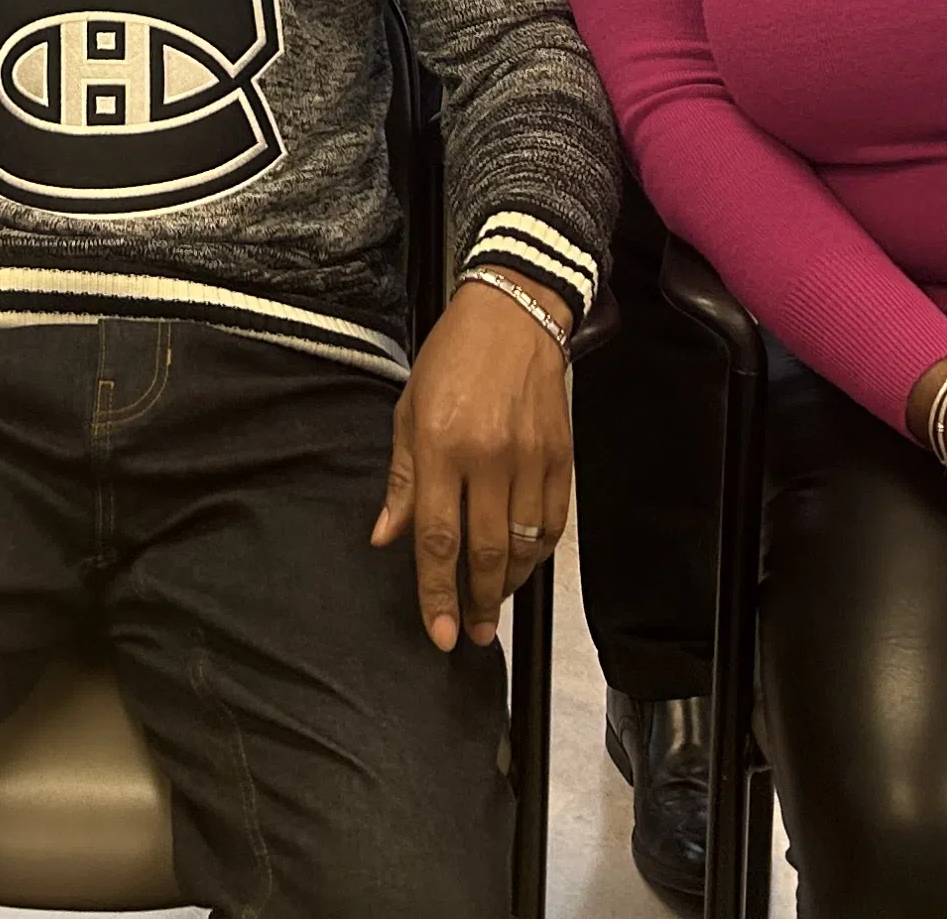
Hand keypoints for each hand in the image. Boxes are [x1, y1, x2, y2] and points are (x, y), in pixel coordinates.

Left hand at [374, 273, 572, 651]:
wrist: (514, 313)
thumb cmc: (451, 358)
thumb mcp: (408, 410)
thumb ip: (401, 480)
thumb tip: (385, 537)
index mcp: (441, 447)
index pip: (436, 538)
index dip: (437, 592)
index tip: (440, 632)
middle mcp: (487, 458)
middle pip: (485, 552)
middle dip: (477, 602)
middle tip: (472, 634)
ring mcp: (529, 458)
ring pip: (523, 544)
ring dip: (508, 584)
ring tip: (493, 604)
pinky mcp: (560, 455)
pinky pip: (552, 521)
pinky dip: (538, 552)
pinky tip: (524, 565)